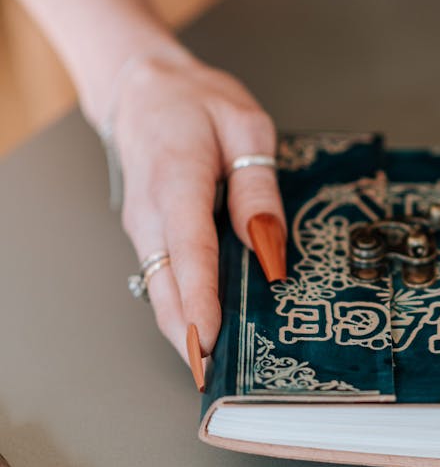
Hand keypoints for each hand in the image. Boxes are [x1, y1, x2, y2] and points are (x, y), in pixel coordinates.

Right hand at [113, 53, 285, 382]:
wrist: (143, 89)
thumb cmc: (196, 104)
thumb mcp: (246, 127)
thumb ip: (258, 187)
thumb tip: (269, 246)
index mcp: (177, 180)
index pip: (190, 251)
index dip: (201, 300)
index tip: (210, 339)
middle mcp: (152, 213)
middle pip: (167, 287)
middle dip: (190, 336)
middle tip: (218, 378)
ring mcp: (143, 227)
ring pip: (161, 291)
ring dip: (186, 328)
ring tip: (220, 365)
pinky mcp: (146, 236)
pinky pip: (163, 280)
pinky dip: (183, 308)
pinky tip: (210, 329)